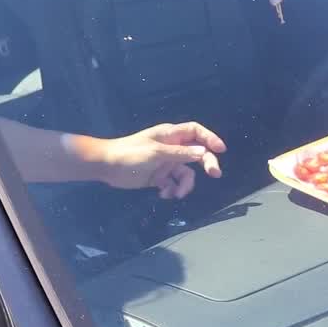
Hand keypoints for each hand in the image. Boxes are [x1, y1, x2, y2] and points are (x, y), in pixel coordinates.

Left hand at [100, 122, 226, 198]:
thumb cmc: (130, 154)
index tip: (221, 150)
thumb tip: (202, 152)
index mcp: (170, 135)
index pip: (195, 132)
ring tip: (175, 194)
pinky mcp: (159, 177)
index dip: (210, 138)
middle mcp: (171, 148)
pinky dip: (172, 190)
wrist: (107, 167)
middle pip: (197, 153)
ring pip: (186, 173)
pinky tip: (164, 194)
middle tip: (215, 174)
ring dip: (185, 184)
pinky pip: (174, 183)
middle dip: (206, 163)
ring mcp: (166, 163)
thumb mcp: (156, 153)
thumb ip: (180, 153)